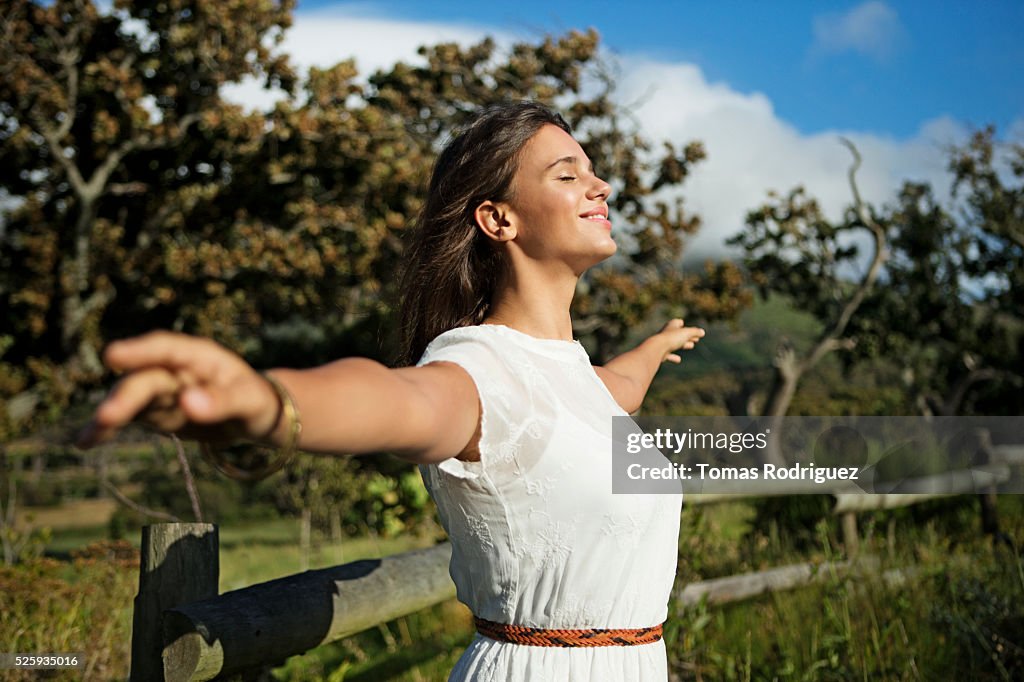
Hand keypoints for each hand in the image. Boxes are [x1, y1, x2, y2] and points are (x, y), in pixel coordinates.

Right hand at [75, 331, 280, 448]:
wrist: (256, 416)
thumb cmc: (257, 400)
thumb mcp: (249, 401)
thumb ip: (222, 402)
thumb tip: (189, 403)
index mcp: (199, 356)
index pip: (167, 348)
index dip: (140, 351)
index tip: (113, 355)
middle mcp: (174, 369)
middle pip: (145, 380)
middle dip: (125, 398)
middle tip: (107, 417)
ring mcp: (161, 391)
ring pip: (130, 400)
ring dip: (109, 416)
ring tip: (88, 437)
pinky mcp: (155, 412)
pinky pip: (129, 419)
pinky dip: (108, 429)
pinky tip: (84, 442)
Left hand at [657, 318, 704, 363]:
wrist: (656, 349)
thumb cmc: (671, 339)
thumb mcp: (686, 333)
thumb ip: (695, 332)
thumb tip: (702, 332)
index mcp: (671, 326)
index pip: (678, 323)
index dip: (686, 326)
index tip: (692, 330)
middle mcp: (666, 333)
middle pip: (678, 334)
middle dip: (687, 336)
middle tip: (695, 339)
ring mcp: (662, 344)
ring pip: (674, 343)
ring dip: (683, 344)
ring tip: (691, 345)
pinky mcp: (660, 353)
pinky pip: (668, 355)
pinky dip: (674, 357)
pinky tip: (678, 360)